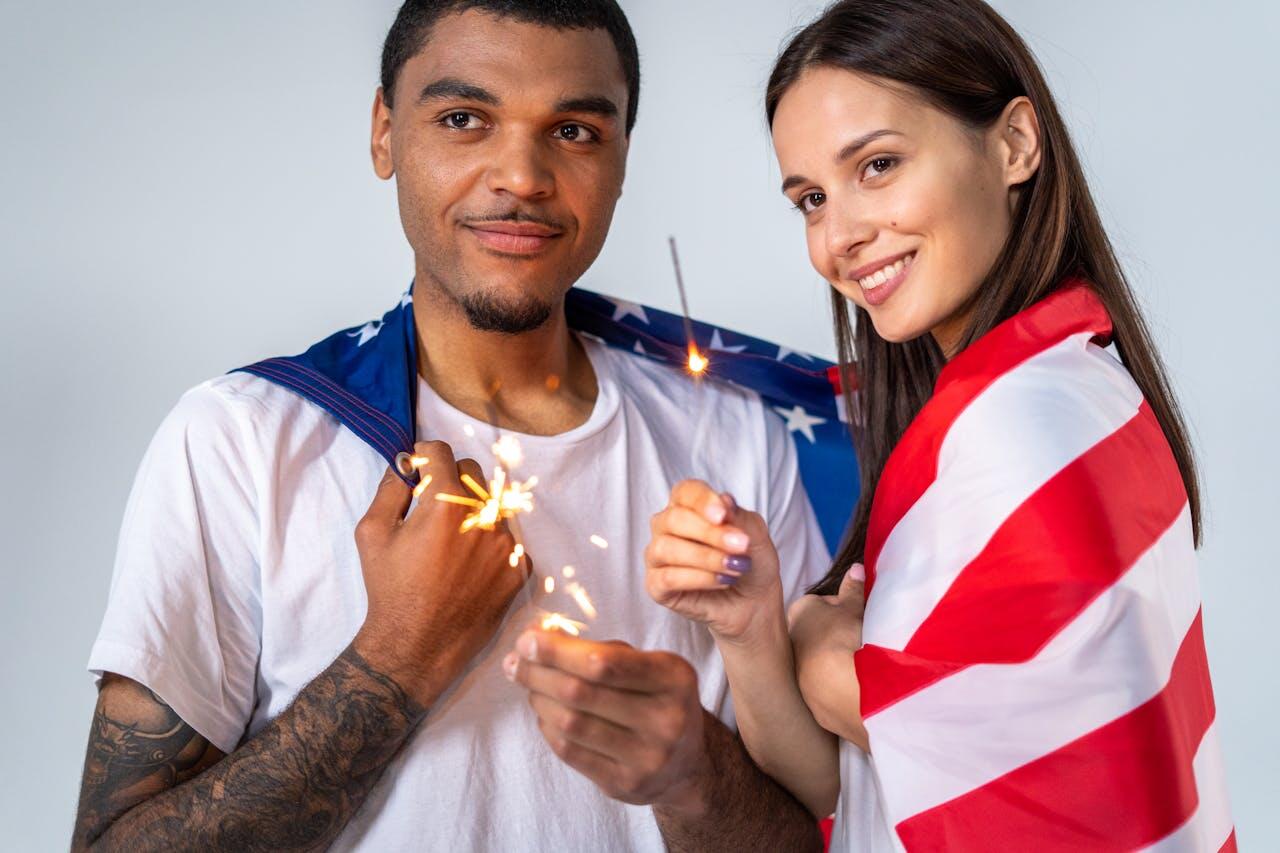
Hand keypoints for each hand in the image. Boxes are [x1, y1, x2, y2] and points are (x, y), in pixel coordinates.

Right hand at [353, 440, 528, 706]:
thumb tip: (405, 462)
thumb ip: (390, 488)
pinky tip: (469, 564)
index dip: (424, 456)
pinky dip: (490, 541)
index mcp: (445, 504)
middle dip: (451, 479)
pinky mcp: (520, 567)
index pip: (442, 452)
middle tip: (432, 506)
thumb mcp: (372, 533)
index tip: (418, 469)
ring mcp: (507, 543)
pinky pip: (508, 536)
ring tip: (450, 542)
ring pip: (493, 503)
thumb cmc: (389, 590)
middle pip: (472, 471)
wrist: (417, 646)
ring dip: (473, 510)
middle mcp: (483, 517)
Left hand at [503, 629, 713, 815]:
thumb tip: (540, 637)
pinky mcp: (625, 784)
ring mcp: (647, 757)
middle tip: (515, 662)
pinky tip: (544, 714)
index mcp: (674, 678)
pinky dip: (548, 728)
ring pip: (571, 724)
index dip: (558, 650)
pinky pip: (571, 752)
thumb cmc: (656, 701)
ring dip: (539, 700)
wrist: (687, 765)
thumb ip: (599, 650)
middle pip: (582, 692)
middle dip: (539, 673)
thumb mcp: (646, 666)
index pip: (604, 662)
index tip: (527, 640)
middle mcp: (666, 719)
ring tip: (529, 687)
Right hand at [645, 479, 783, 644]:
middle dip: (710, 534)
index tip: (723, 515)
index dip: (702, 501)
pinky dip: (698, 579)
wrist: (755, 602)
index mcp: (688, 506)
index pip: (685, 492)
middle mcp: (666, 527)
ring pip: (667, 548)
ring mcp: (658, 556)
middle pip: (674, 519)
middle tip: (740, 546)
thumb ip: (739, 517)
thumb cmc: (751, 561)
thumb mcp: (755, 535)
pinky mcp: (656, 585)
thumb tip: (725, 501)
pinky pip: (666, 577)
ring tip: (734, 568)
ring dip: (706, 558)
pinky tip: (722, 581)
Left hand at [787, 564, 868, 749]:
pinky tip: (857, 684)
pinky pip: (830, 684)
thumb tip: (856, 568)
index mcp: (800, 610)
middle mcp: (792, 637)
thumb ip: (854, 588)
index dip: (846, 609)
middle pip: (822, 630)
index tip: (859, 616)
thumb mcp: (854, 606)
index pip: (824, 603)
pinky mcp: (809, 697)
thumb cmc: (844, 635)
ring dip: (841, 659)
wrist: (838, 684)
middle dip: (841, 633)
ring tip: (862, 662)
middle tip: (862, 638)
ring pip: (824, 658)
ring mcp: (798, 668)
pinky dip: (842, 682)